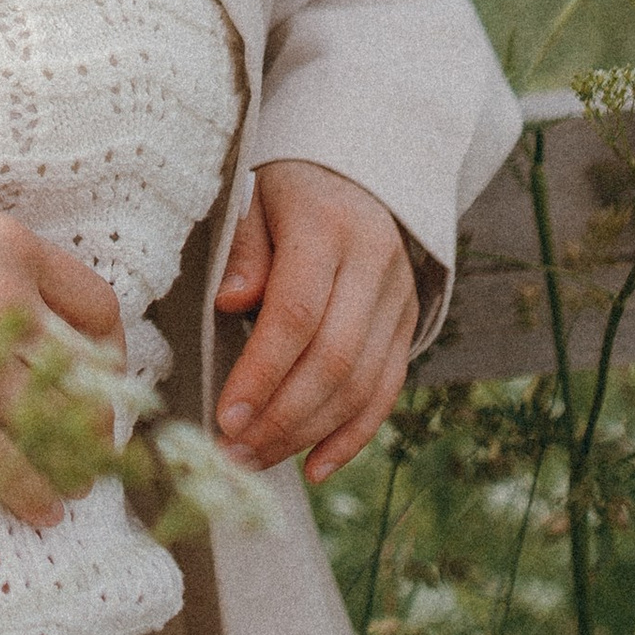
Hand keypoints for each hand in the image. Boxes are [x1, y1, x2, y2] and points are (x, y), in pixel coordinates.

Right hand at [0, 180, 124, 531]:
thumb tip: (22, 273)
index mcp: (7, 248)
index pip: (97, 306)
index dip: (110, 346)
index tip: (102, 368)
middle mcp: (4, 304)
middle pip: (89, 373)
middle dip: (101, 412)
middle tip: (96, 436)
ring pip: (59, 426)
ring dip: (79, 462)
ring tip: (79, 481)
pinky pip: (9, 469)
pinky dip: (36, 496)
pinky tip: (44, 510)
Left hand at [214, 159, 418, 486]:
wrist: (365, 167)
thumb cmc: (290, 188)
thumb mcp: (256, 199)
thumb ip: (244, 252)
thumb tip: (230, 304)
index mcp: (328, 229)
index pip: (296, 314)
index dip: (262, 372)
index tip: (225, 418)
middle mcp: (374, 267)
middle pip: (333, 360)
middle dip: (281, 417)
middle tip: (232, 453)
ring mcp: (399, 299)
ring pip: (362, 383)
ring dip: (307, 433)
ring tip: (255, 461)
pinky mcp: (409, 325)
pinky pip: (386, 390)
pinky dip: (352, 436)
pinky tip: (314, 468)